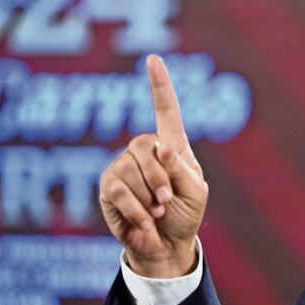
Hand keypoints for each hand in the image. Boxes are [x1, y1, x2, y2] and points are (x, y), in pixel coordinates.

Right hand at [99, 55, 208, 277]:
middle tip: (167, 202)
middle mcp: (145, 151)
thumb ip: (181, 169)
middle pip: (144, 145)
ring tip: (156, 213)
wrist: (166, 245)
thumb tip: (160, 147)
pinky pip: (118, 191)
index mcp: (173, 147)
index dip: (160, 85)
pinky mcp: (108, 187)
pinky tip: (144, 223)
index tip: (153, 59)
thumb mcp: (196, 192)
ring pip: (129, 170)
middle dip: (158, 178)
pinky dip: (136, 211)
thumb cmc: (185, 214)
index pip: (166, 111)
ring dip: (148, 198)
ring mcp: (123, 166)